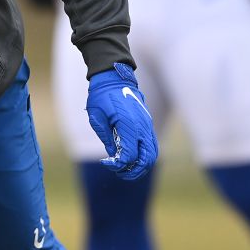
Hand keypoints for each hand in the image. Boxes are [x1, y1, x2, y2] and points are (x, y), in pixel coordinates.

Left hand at [85, 63, 156, 180]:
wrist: (114, 77)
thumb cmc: (101, 96)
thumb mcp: (97, 117)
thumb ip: (106, 137)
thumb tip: (113, 155)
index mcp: (128, 125)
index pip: (130, 156)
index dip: (118, 164)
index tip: (106, 162)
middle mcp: (142, 126)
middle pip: (146, 159)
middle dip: (134, 171)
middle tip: (119, 172)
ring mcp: (147, 125)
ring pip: (153, 154)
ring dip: (142, 166)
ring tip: (127, 169)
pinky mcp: (147, 124)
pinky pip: (152, 145)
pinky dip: (146, 156)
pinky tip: (133, 159)